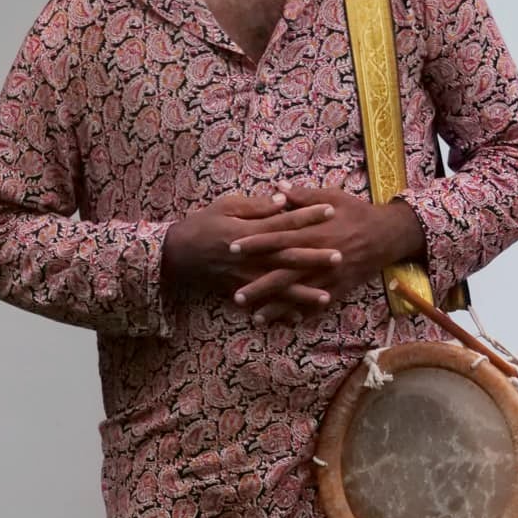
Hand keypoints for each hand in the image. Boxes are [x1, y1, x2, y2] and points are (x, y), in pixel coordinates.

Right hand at [162, 192, 341, 307]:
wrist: (178, 253)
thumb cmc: (205, 223)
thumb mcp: (228, 205)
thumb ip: (257, 206)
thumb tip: (284, 199)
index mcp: (249, 231)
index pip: (285, 222)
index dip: (308, 215)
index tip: (330, 210)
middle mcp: (250, 257)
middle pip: (288, 257)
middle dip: (314, 257)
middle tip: (340, 256)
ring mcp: (245, 277)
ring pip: (279, 287)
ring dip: (303, 293)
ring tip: (327, 297)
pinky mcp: (240, 290)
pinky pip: (264, 304)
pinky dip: (281, 312)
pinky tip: (300, 318)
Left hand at [229, 186, 425, 322]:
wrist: (388, 235)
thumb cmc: (356, 212)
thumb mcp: (331, 196)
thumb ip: (302, 196)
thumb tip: (277, 188)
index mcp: (313, 232)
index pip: (278, 238)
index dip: (255, 244)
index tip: (232, 248)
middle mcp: (318, 257)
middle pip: (283, 273)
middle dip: (259, 285)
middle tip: (235, 295)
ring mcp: (328, 276)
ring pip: (298, 294)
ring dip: (276, 306)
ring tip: (254, 317)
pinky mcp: (339, 288)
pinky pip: (317, 304)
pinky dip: (301, 313)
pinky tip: (285, 322)